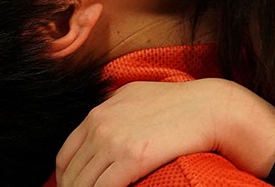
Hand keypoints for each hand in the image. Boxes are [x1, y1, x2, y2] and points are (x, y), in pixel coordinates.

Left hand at [56, 79, 274, 186]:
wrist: (208, 107)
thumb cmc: (178, 103)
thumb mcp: (136, 95)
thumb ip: (114, 110)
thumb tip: (102, 126)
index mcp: (99, 112)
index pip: (66, 154)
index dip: (66, 178)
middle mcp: (100, 124)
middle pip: (72, 172)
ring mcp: (114, 140)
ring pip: (84, 183)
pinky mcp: (132, 157)